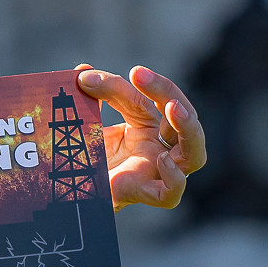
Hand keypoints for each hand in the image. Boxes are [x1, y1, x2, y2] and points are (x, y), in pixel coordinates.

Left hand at [76, 64, 205, 209]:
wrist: (72, 194)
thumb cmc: (84, 160)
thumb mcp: (87, 123)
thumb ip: (88, 98)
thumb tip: (82, 70)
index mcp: (149, 129)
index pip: (153, 101)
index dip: (138, 84)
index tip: (106, 75)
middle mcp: (161, 149)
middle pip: (184, 118)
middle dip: (168, 91)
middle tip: (140, 74)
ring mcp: (158, 173)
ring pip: (195, 154)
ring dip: (189, 128)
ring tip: (173, 108)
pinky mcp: (147, 195)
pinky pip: (172, 193)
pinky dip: (174, 178)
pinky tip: (162, 159)